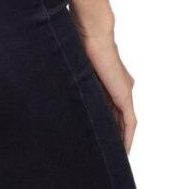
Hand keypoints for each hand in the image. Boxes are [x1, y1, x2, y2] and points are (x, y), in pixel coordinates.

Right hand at [80, 32, 136, 152]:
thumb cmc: (81, 42)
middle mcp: (120, 87)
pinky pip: (129, 122)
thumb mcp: (77, 67)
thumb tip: (58, 82)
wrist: (92, 33)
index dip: (106, 123)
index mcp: (110, 80)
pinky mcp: (125, 95)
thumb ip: (76, 78)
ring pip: (124, 122)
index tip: (98, 136)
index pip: (110, 108)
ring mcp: (123, 91)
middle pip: (118, 117)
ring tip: (114, 155)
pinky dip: (126, 136)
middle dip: (113, 134)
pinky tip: (122, 150)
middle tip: (105, 151)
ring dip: (120, 138)